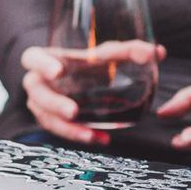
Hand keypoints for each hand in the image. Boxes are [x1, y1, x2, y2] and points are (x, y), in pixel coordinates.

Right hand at [18, 40, 162, 146]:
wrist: (85, 82)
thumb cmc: (91, 64)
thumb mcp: (109, 55)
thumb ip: (131, 51)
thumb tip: (157, 52)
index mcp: (48, 59)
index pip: (32, 58)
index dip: (41, 64)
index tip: (58, 72)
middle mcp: (40, 81)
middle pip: (35, 91)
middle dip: (53, 103)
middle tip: (73, 111)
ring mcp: (43, 103)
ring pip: (45, 116)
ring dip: (67, 128)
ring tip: (90, 135)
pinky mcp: (52, 120)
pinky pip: (59, 130)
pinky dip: (78, 136)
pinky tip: (99, 138)